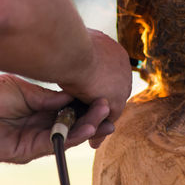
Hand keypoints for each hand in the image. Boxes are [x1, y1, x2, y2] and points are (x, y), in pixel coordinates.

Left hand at [0, 75, 110, 162]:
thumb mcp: (22, 89)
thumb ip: (47, 97)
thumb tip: (72, 95)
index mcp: (40, 105)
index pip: (69, 106)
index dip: (86, 102)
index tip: (101, 93)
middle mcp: (41, 122)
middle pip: (73, 122)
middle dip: (93, 116)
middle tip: (110, 108)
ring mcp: (36, 137)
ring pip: (69, 134)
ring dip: (88, 127)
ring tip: (105, 118)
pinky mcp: (29, 150)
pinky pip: (56, 143)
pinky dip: (72, 137)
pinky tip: (87, 128)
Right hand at [59, 29, 131, 147]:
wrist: (69, 49)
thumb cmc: (63, 43)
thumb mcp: (72, 44)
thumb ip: (74, 51)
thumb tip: (63, 46)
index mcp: (111, 50)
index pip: (107, 73)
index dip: (97, 86)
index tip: (88, 94)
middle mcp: (121, 65)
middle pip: (111, 90)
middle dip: (101, 105)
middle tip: (90, 119)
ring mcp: (121, 82)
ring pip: (109, 106)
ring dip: (100, 121)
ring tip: (91, 137)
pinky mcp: (115, 99)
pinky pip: (108, 119)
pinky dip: (99, 130)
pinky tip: (91, 141)